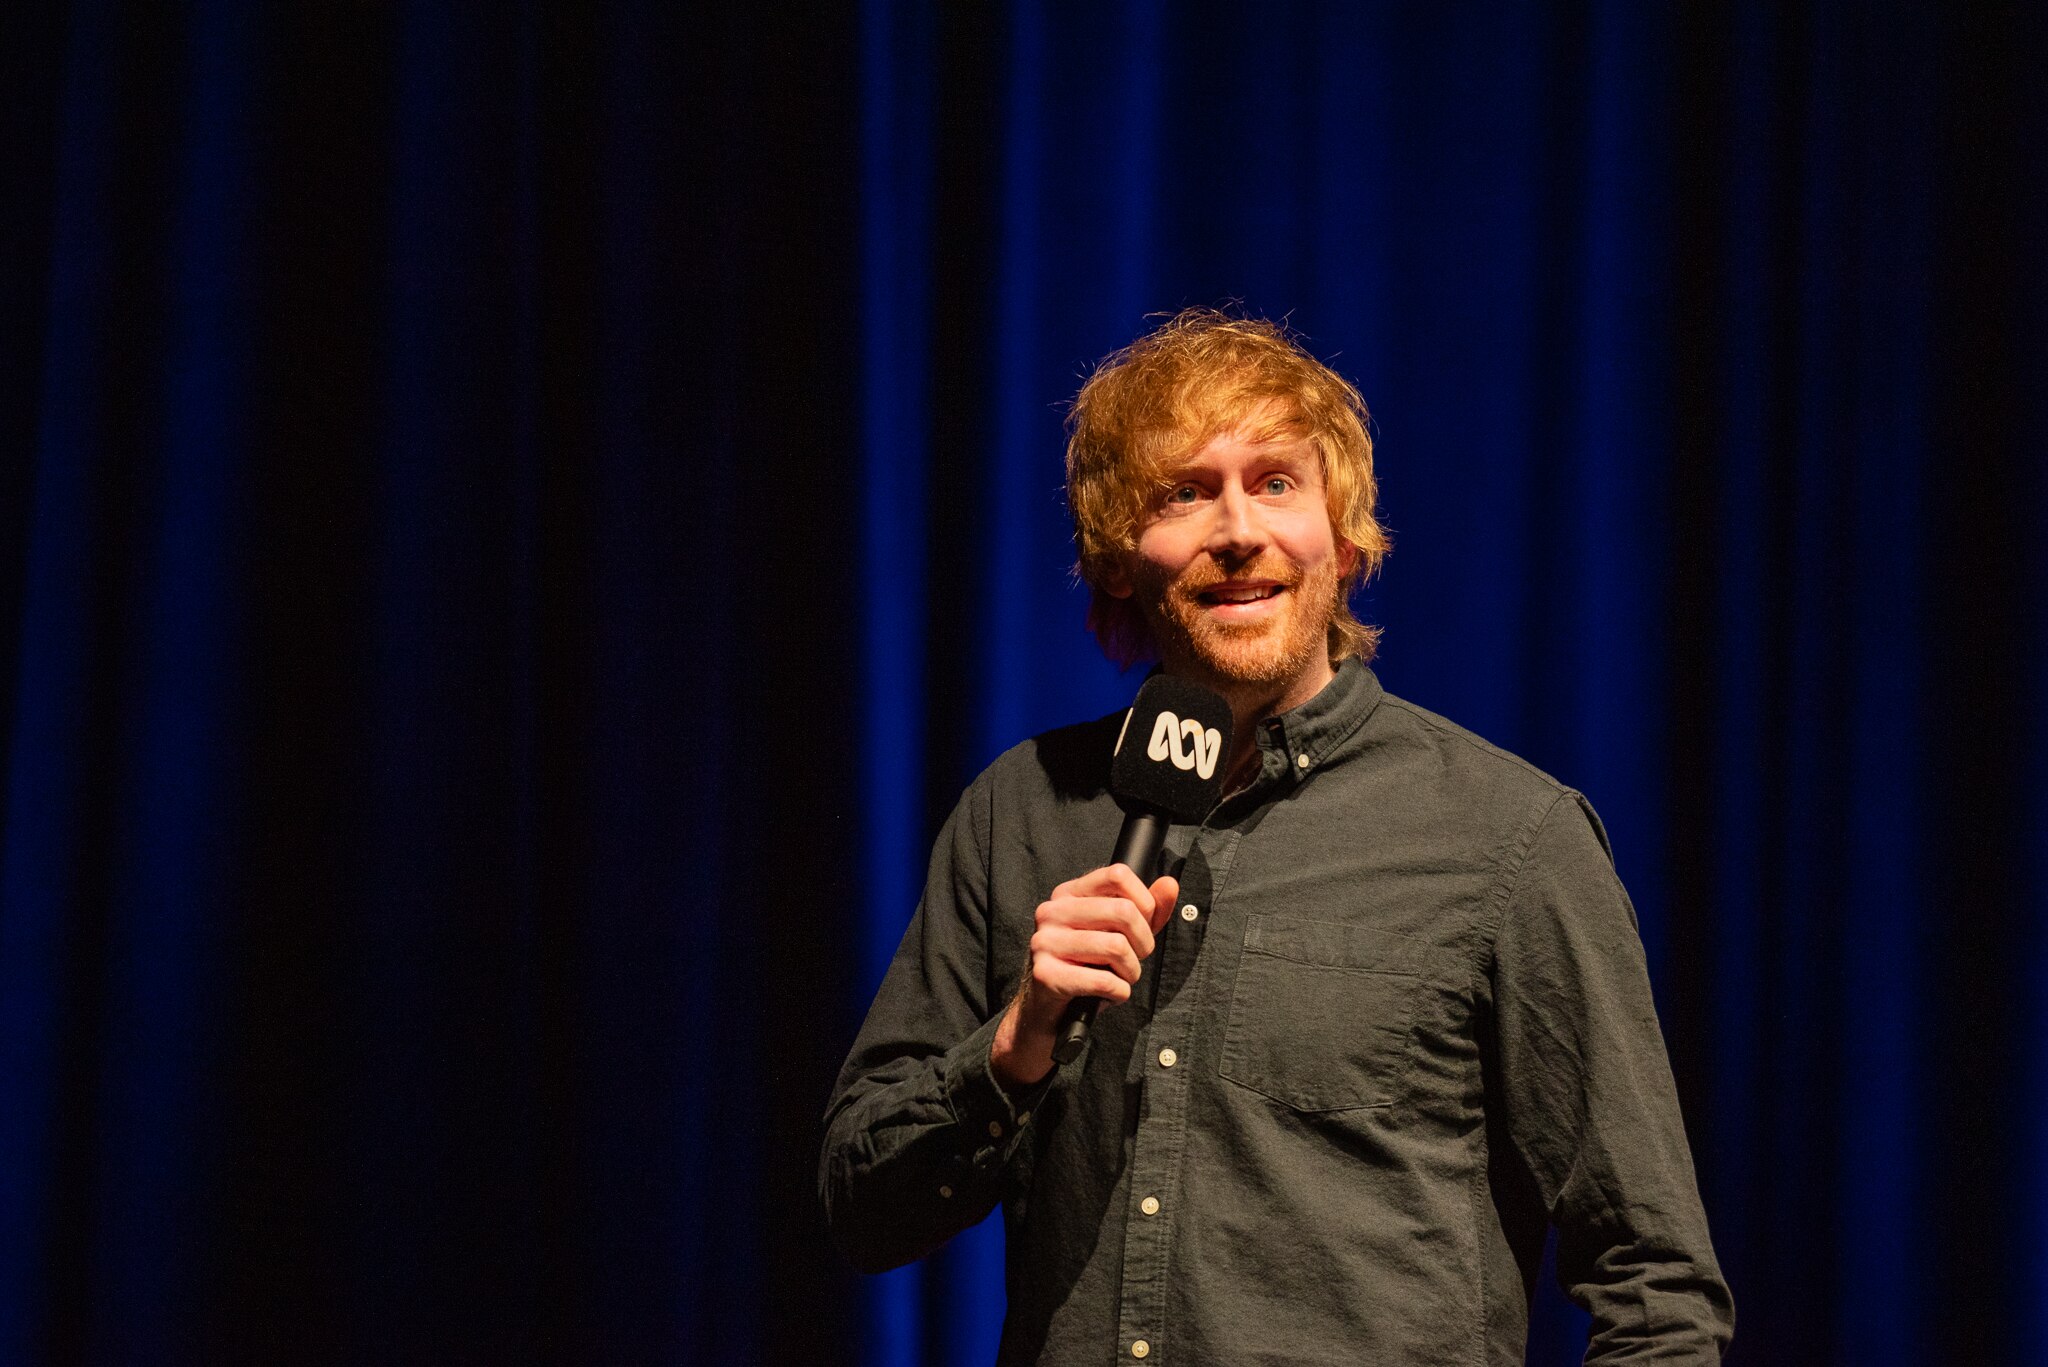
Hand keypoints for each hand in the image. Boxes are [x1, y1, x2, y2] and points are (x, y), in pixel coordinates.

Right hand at [990, 864, 1178, 1089]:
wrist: (1048, 1009)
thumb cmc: (1087, 966)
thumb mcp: (1120, 934)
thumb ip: (1148, 910)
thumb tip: (1170, 885)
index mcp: (1069, 893)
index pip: (1117, 874)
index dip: (1144, 901)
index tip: (1144, 925)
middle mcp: (1052, 911)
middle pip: (1123, 911)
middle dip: (1143, 943)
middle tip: (1136, 959)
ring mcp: (1045, 941)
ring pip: (1117, 947)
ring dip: (1131, 972)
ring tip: (1121, 978)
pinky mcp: (1045, 974)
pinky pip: (1104, 981)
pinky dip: (1119, 992)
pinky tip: (1109, 994)